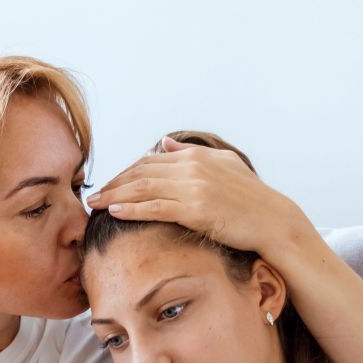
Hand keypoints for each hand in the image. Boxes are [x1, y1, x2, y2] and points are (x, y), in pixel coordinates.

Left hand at [85, 137, 303, 254]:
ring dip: (115, 195)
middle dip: (113, 183)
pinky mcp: (195, 210)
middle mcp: (191, 168)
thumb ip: (191, 153)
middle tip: (92, 195)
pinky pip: (155, 208)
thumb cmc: (249, 196)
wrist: (271, 219)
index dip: (125, 173)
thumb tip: (164, 143)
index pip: (149, 161)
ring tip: (95, 204)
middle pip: (140, 173)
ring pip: (143, 189)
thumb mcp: (222, 165)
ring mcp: (193, 188)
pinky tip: (115, 211)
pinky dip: (132, 208)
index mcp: (195, 156)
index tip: (109, 184)